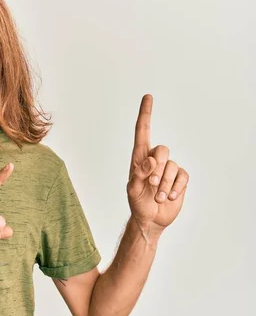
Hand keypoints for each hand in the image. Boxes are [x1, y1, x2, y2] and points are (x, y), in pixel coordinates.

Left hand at [127, 94, 189, 230]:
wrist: (150, 219)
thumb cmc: (137, 202)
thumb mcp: (132, 190)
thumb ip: (139, 174)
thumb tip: (149, 160)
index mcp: (139, 158)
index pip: (142, 132)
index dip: (145, 114)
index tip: (148, 97)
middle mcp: (154, 160)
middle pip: (162, 149)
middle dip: (158, 168)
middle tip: (152, 184)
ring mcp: (168, 169)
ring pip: (172, 166)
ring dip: (165, 184)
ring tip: (158, 197)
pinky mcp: (180, 179)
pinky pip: (183, 176)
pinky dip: (176, 188)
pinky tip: (169, 198)